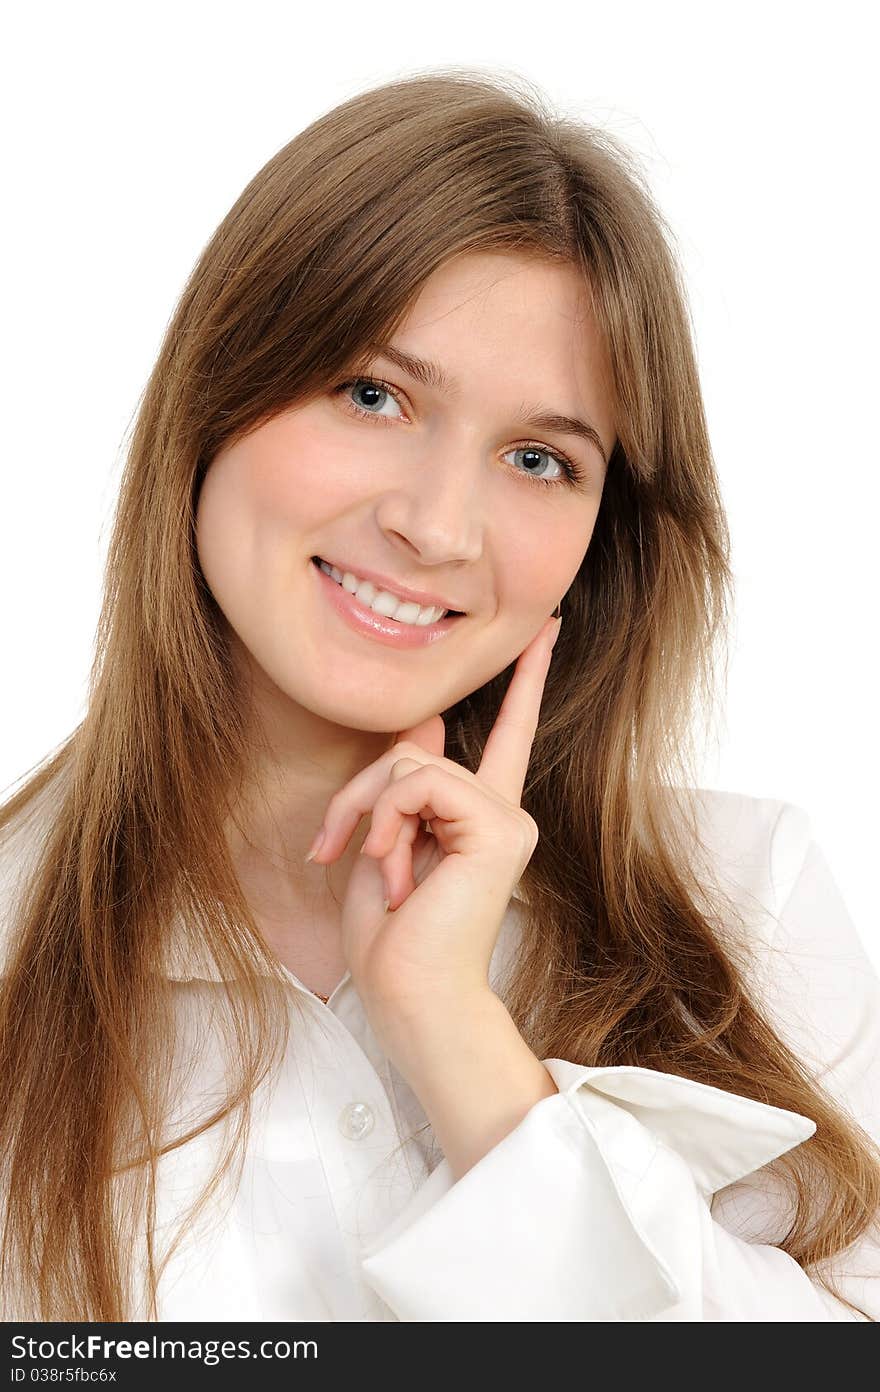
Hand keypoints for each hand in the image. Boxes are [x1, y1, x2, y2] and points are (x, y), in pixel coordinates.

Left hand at [305, 613, 561, 1046]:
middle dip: (359, 795)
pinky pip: (420, 783)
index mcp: (480, 816)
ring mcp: (506, 817)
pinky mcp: (497, 826)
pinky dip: (387, 822)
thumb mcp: (381, 848)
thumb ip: (402, 787)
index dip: (528, 677)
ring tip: (381, 873)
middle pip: (414, 750)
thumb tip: (422, 726)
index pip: (509, 732)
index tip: (550, 626)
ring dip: (369, 815)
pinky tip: (395, 870)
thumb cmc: (393, 943)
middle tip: (332, 847)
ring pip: (410, 763)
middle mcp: (502, 810)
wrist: (412, 998)